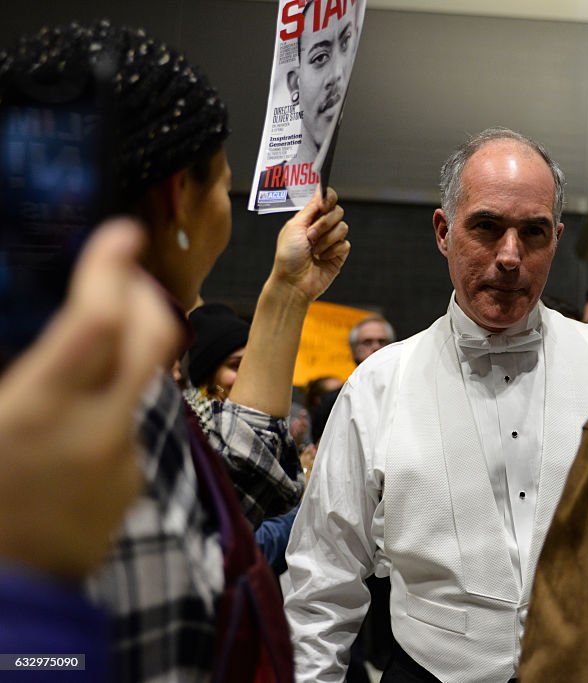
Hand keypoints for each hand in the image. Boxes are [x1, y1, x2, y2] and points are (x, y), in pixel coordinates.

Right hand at [0, 219, 181, 578]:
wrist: (10, 594)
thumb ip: (19, 374)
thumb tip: (45, 331)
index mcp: (37, 410)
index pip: (95, 323)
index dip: (110, 271)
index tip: (120, 235)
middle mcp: (92, 429)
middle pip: (149, 337)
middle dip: (141, 294)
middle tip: (119, 275)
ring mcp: (121, 455)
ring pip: (142, 376)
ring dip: (126, 344)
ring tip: (92, 337)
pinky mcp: (133, 478)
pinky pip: (131, 418)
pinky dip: (114, 396)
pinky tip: (81, 409)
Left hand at [270, 186, 350, 302]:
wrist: (294, 282)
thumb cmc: (288, 256)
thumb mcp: (295, 226)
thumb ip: (310, 208)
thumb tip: (320, 190)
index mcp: (309, 218)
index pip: (326, 199)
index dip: (328, 198)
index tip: (323, 205)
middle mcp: (321, 227)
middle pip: (337, 211)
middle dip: (325, 223)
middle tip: (311, 235)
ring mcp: (331, 240)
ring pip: (343, 227)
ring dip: (326, 239)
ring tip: (314, 250)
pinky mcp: (339, 254)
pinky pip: (345, 244)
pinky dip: (332, 251)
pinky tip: (322, 258)